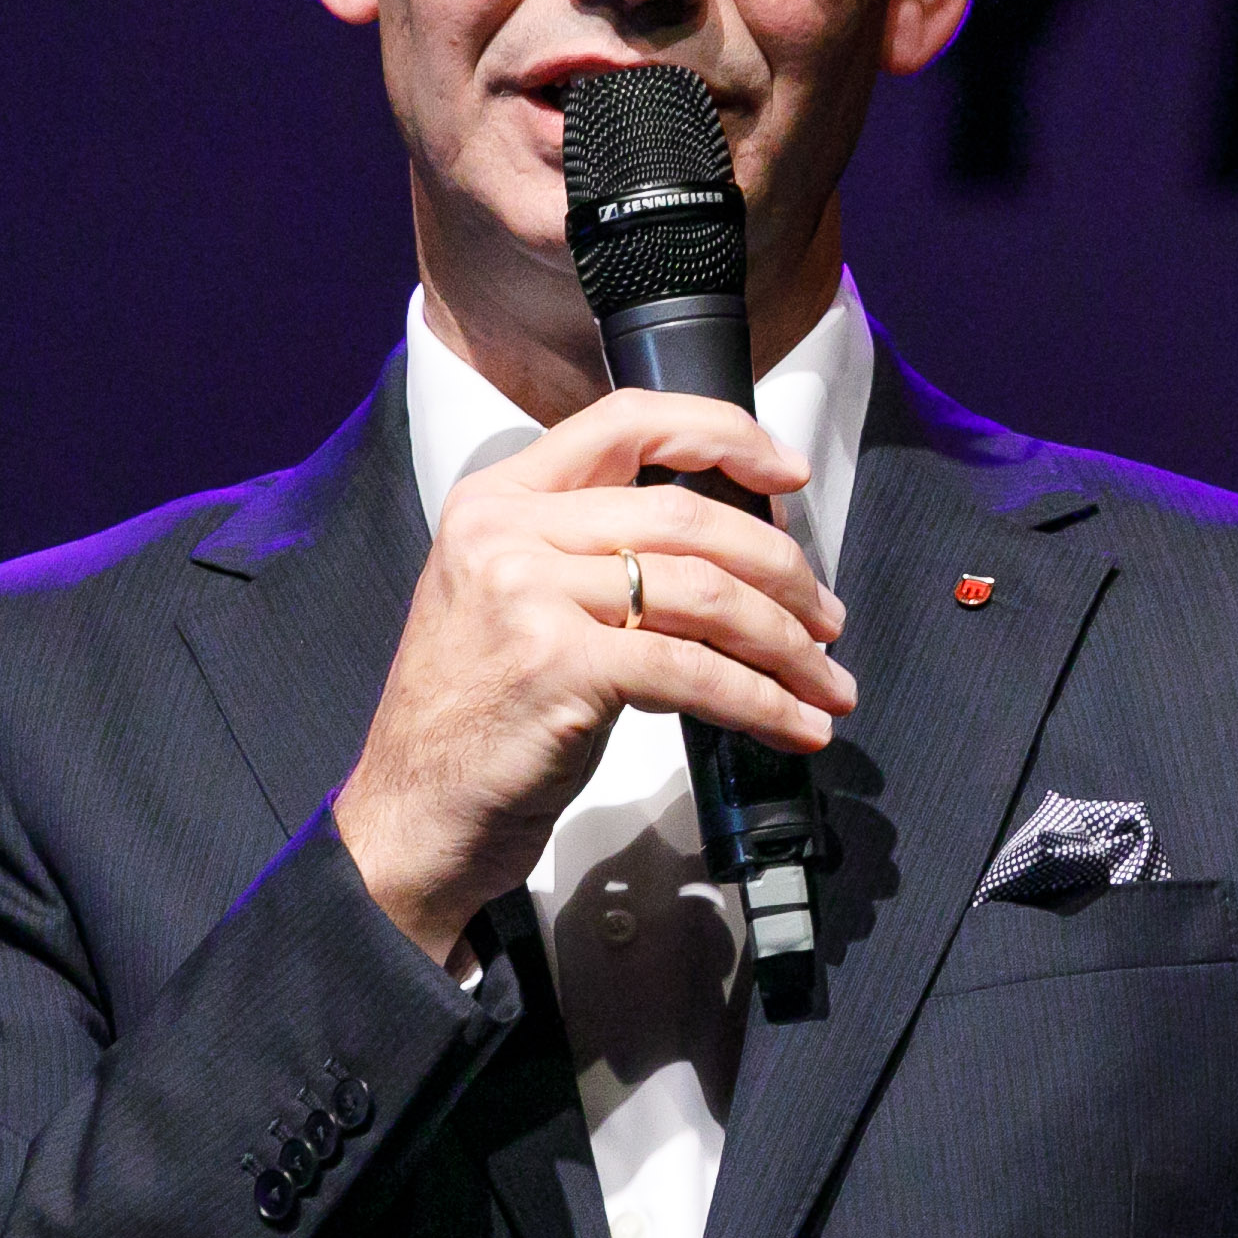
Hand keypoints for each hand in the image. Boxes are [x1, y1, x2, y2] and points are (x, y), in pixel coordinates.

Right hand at [331, 391, 855, 962]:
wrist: (412, 814)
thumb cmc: (478, 718)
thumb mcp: (516, 602)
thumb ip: (594, 554)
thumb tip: (734, 551)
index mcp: (498, 499)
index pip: (628, 423)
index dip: (723, 435)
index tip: (787, 473)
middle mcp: (506, 532)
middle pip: (689, 517)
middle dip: (783, 570)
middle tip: (825, 618)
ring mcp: (527, 595)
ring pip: (705, 594)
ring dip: (787, 645)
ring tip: (825, 681)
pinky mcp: (557, 666)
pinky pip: (695, 672)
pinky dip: (762, 702)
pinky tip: (793, 725)